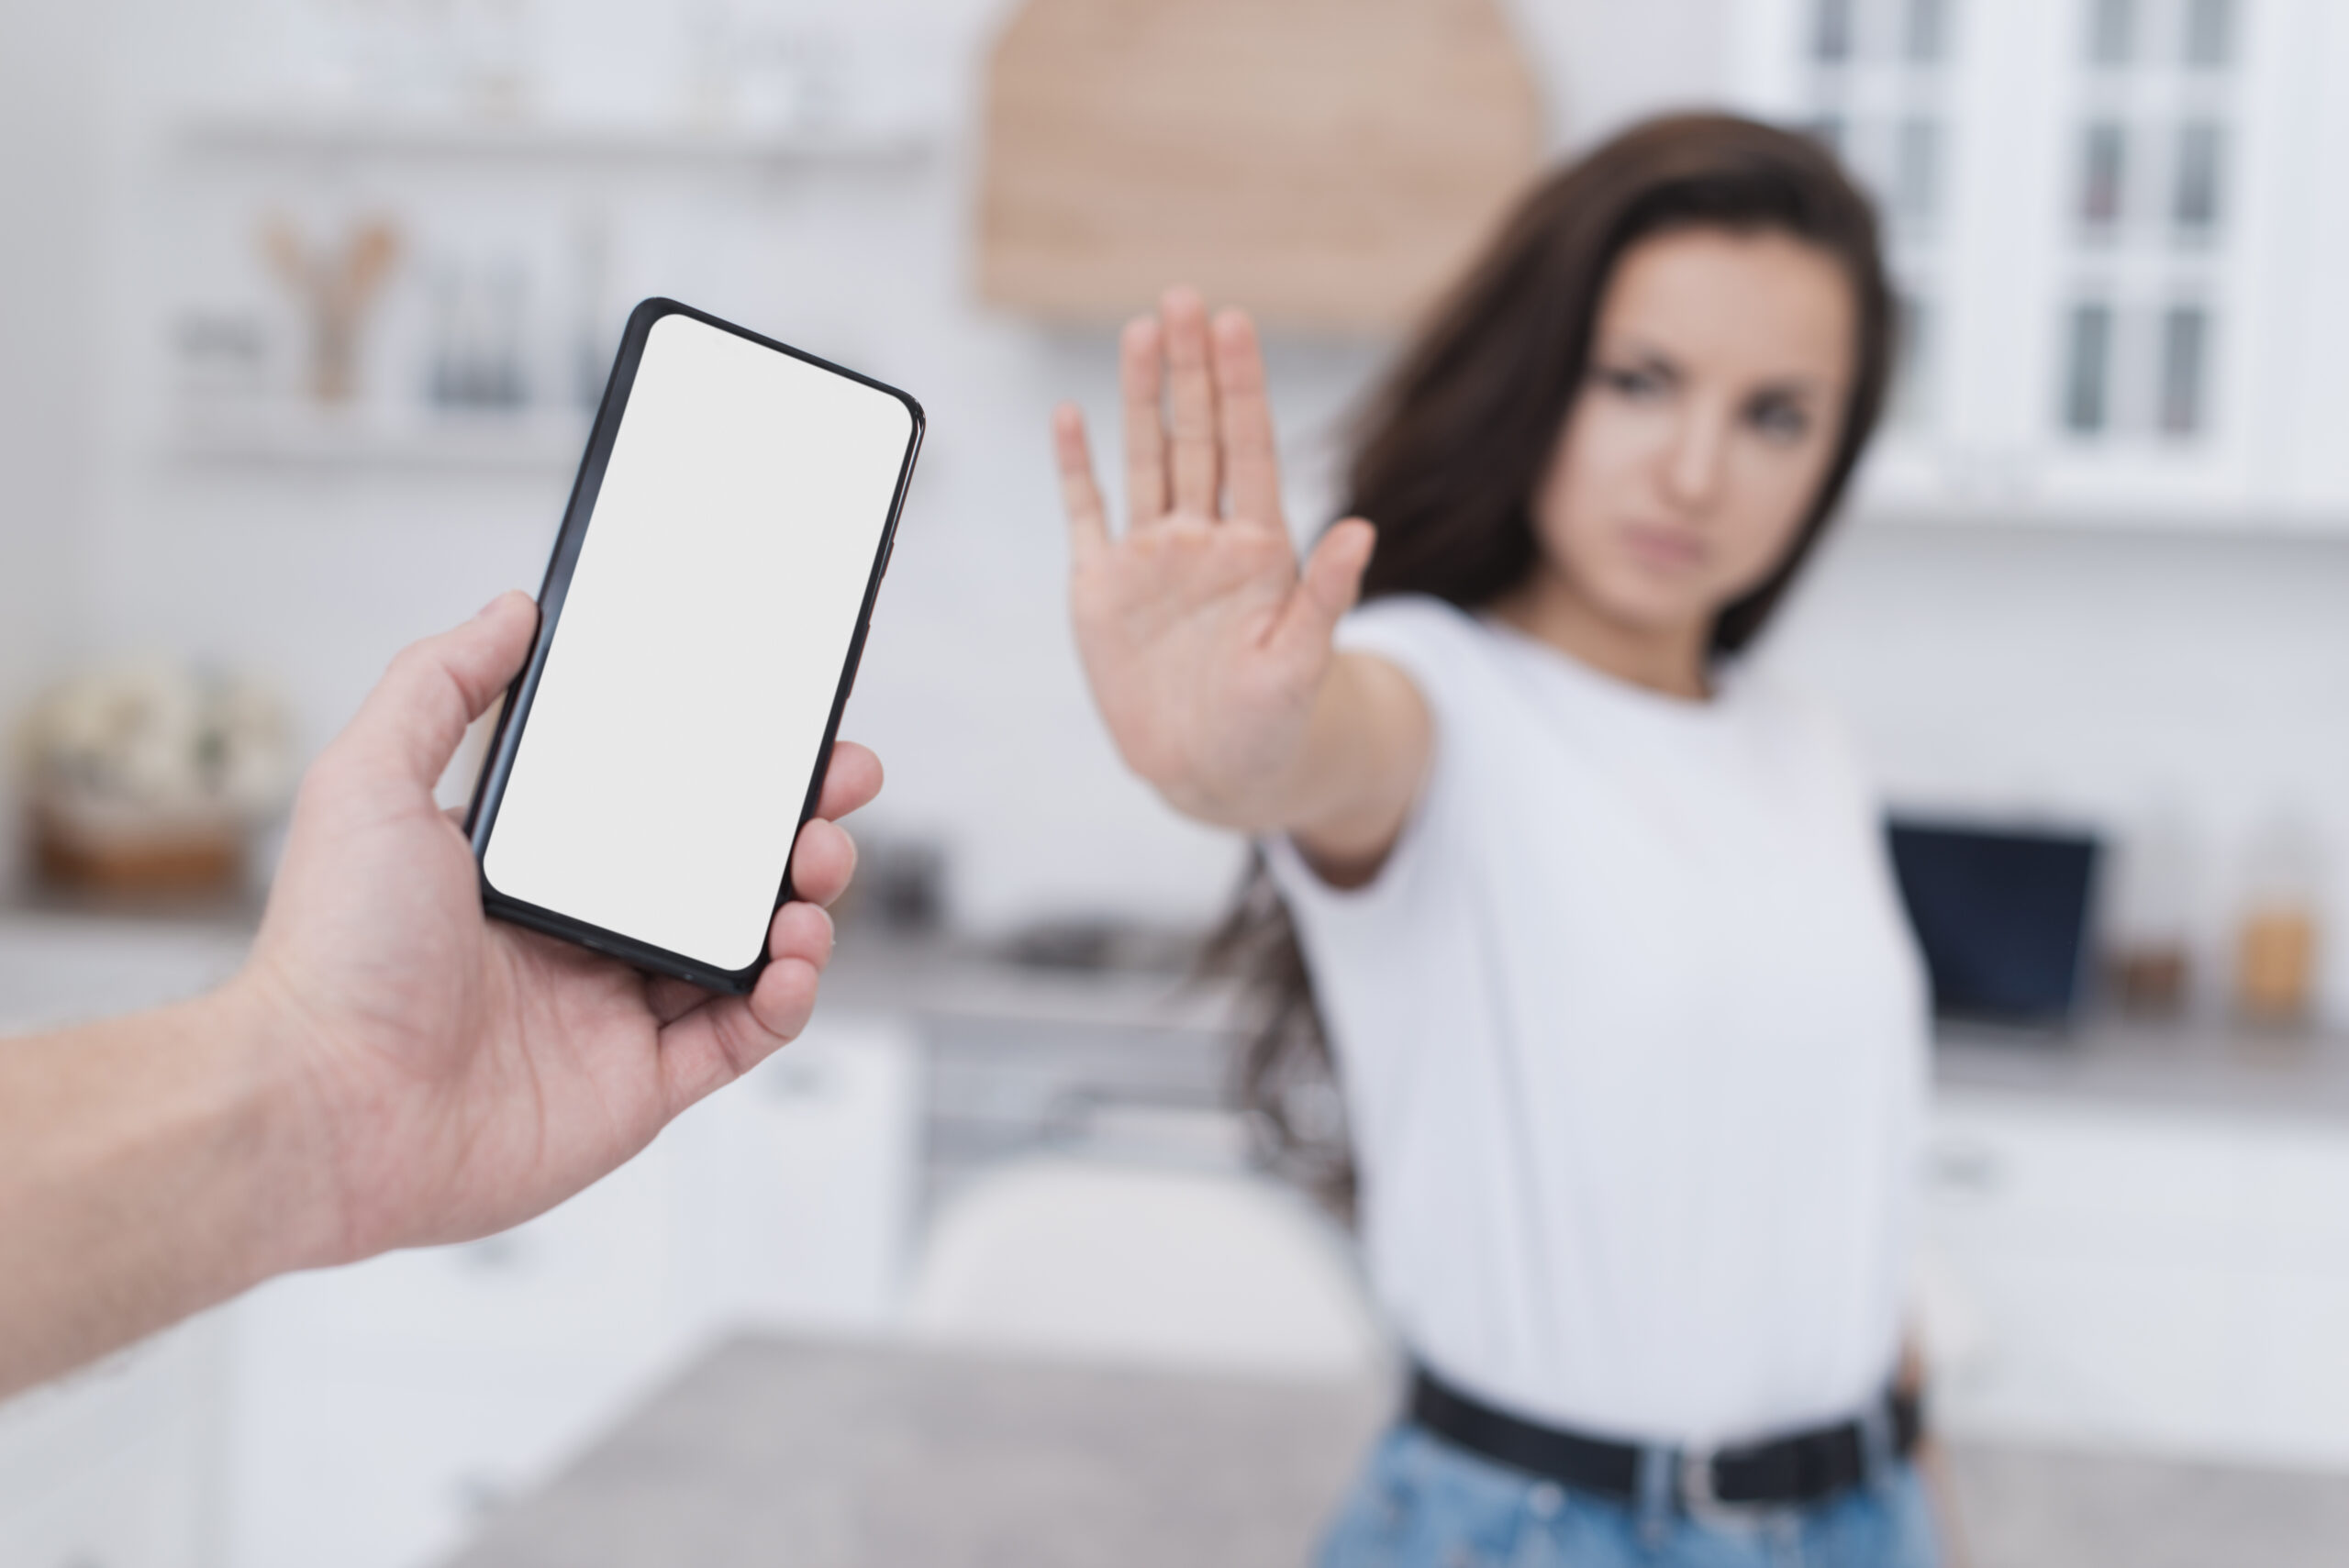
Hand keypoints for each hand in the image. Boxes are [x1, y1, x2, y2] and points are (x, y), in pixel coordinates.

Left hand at [235, 592, 881, 1265]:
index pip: (658, 805)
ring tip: (813, 872)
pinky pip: (742, 1038)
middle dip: (796, 827)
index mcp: (534, 868)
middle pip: (724, 873)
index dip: (730, 770)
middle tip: (835, 793)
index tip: (783, 730)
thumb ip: (440, 683)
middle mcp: (581, 937)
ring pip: (748, 950)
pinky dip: (786, 997)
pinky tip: (791, 958)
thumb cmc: (331, 955)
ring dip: (803, 904)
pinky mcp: (640, 1089)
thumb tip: (511, 610)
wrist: (322, 1105)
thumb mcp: (369, 781)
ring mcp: (615, 1016)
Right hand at [1054, 287, 1375, 828]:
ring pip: (1144, 458)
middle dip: (1189, 367)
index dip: (1240, 386)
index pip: (1248, 448)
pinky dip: (1076, 467)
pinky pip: (1087, 513)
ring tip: (1139, 331)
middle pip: (1195, 435)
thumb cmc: (1271, 723)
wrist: (1215, 773)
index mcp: (1259, 548)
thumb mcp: (1301, 664)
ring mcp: (1151, 558)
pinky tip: (1070, 414)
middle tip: (1182, 297)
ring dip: (1140, 396)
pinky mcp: (1103, 588)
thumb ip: (1325, 595)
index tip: (1234, 323)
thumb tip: (1363, 531)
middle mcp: (1204, 538)